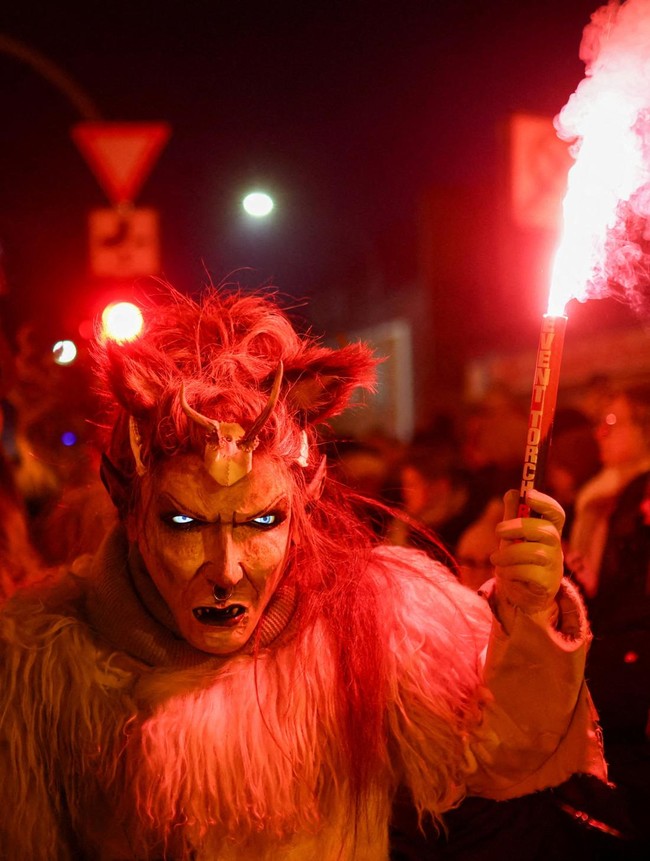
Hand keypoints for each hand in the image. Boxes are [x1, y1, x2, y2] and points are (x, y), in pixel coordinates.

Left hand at [490, 488, 564, 630]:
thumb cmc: (516, 561)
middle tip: (499, 530)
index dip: (546, 502)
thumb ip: (513, 515)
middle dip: (520, 526)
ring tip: (495, 558)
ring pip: (535, 553)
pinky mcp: (546, 585)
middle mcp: (556, 549)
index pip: (557, 514)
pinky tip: (503, 572)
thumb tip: (513, 492)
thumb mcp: (512, 536)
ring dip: (509, 554)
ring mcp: (554, 568)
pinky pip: (529, 573)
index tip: (529, 494)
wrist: (519, 596)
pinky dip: (510, 571)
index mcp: (548, 533)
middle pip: (547, 531)